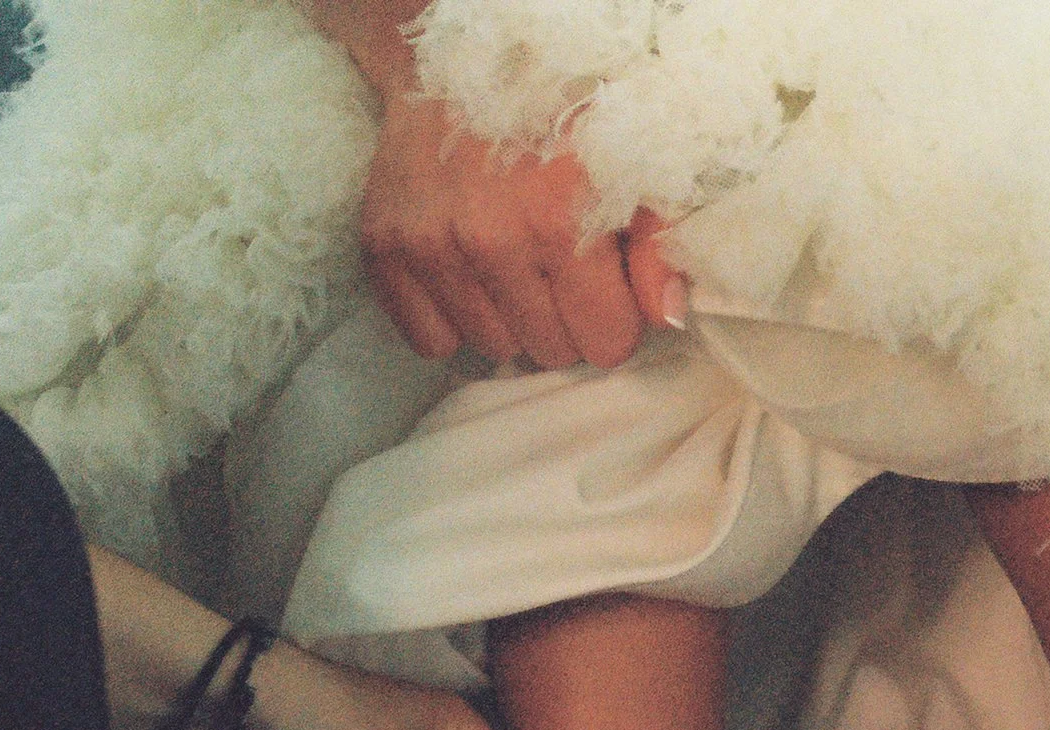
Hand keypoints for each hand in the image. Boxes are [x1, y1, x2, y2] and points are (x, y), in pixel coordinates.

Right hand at [360, 92, 680, 368]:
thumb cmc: (557, 112)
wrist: (453, 58)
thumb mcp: (631, 163)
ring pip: (493, 347)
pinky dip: (454, 317)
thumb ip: (658, 245)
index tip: (606, 283)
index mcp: (558, 218)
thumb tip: (665, 318)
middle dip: (565, 318)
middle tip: (559, 264)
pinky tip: (469, 271)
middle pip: (551, 351)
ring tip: (513, 258)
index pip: (604, 343)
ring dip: (510, 317)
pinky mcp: (384, 246)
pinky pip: (430, 339)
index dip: (615, 317)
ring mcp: (428, 244)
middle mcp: (488, 238)